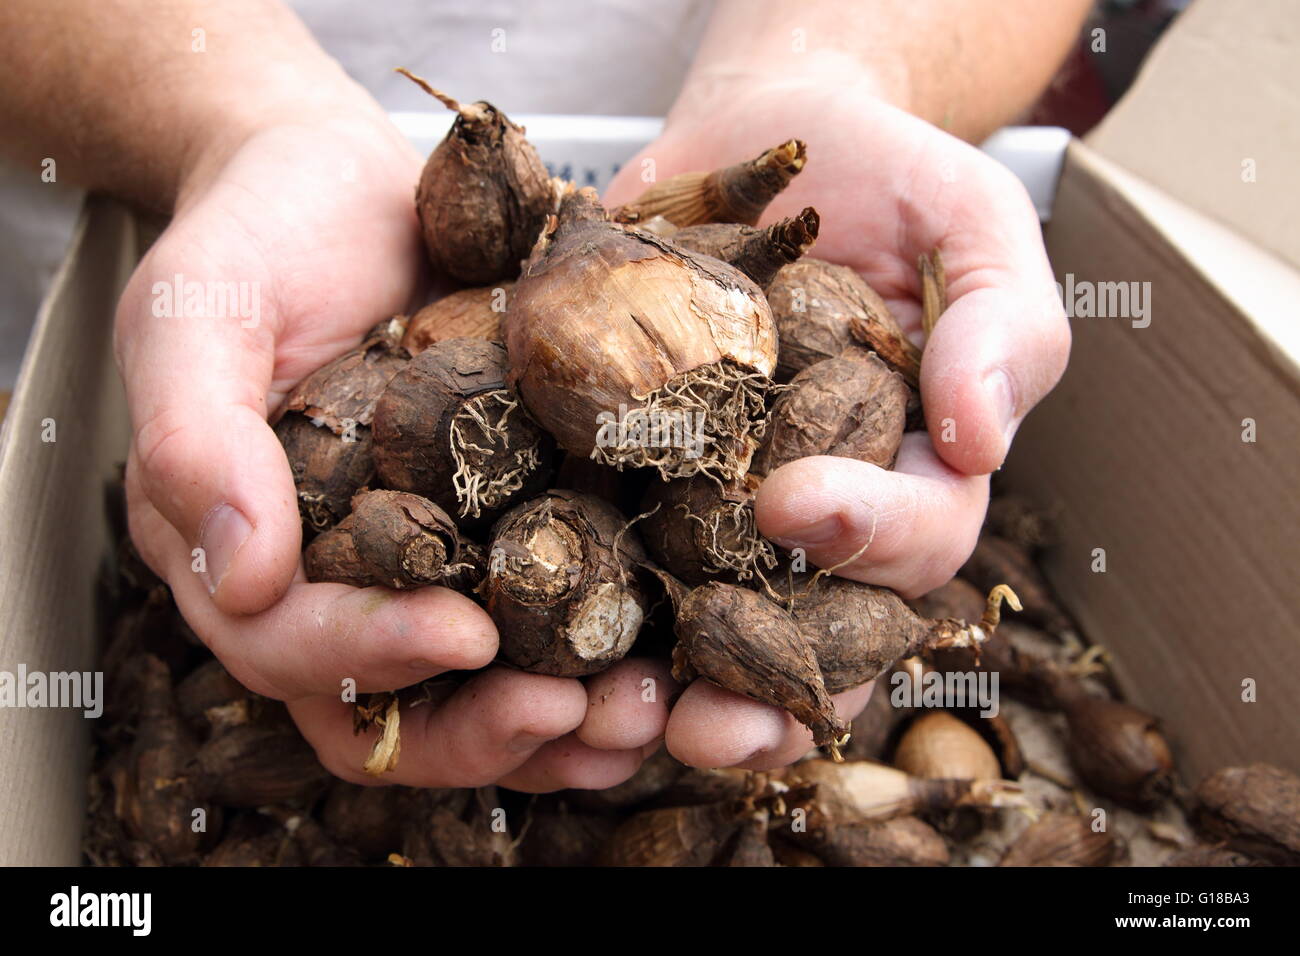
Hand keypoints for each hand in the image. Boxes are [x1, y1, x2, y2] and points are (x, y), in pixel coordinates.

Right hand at [116, 109, 654, 791]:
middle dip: (485, 729)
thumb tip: (240, 577)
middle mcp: (340, 581)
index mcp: (248, 552)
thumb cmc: (258, 233)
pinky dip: (603, 652)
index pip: (293, 646)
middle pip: (397, 711)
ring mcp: (433, 562)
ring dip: (562, 725)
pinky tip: (668, 662)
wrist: (347, 184)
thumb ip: (193, 435)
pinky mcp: (509, 525)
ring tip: (640, 715)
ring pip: (483, 690)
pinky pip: (552, 614)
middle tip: (574, 714)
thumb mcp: (201, 311)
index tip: (462, 634)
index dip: (374, 654)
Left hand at [603, 70, 1068, 768]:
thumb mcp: (975, 229)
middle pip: (810, 632)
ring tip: (611, 720)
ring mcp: (718, 505)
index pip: (913, 540)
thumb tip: (980, 438)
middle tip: (707, 722)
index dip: (865, 539)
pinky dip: (573, 607)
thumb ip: (1002, 327)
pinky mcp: (633, 473)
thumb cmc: (892, 180)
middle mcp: (817, 515)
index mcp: (912, 477)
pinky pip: (607, 553)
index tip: (794, 501)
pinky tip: (530, 643)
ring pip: (705, 625)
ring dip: (659, 689)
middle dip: (762, 688)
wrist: (771, 138)